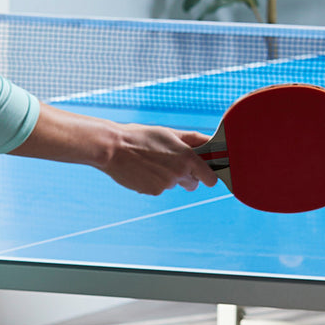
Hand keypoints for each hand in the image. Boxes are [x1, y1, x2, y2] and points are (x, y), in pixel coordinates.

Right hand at [101, 124, 219, 194]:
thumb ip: (194, 139)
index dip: (208, 175)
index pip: (210, 178)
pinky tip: (144, 169)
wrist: (113, 149)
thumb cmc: (142, 136)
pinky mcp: (153, 192)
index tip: (203, 171)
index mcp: (187, 158)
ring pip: (174, 184)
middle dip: (188, 177)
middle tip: (173, 163)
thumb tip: (211, 141)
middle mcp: (180, 173)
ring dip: (168, 176)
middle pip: (193, 184)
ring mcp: (166, 185)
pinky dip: (154, 181)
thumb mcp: (170, 133)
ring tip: (152, 161)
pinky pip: (159, 188)